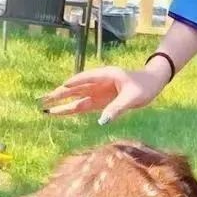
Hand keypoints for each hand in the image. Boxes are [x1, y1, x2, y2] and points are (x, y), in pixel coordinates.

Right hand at [41, 63, 170, 124]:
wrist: (152, 84)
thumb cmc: (144, 87)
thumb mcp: (132, 99)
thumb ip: (117, 109)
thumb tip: (102, 122)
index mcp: (106, 75)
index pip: (87, 78)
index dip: (75, 83)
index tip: (62, 87)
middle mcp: (98, 82)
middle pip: (76, 88)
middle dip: (60, 94)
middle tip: (43, 99)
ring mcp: (98, 91)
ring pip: (76, 97)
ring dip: (61, 102)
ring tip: (46, 108)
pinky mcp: (100, 101)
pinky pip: (83, 105)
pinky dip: (70, 108)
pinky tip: (59, 112)